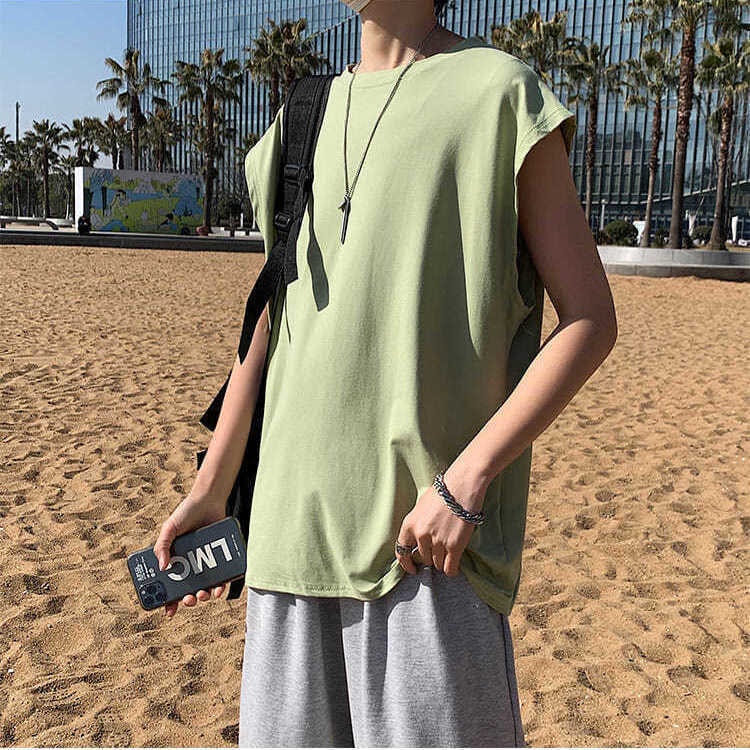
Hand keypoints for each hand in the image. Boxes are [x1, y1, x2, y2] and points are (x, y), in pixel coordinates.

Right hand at [153, 493, 227, 617]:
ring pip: (205, 588)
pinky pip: (222, 578)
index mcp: (175, 561)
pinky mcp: (222, 559)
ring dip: (203, 596)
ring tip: (202, 595)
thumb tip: (163, 569)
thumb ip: (162, 546)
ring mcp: (206, 563)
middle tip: (188, 600)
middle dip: (187, 600)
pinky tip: (218, 589)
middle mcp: (191, 565)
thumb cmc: (186, 513)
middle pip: (188, 590)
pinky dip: (220, 587)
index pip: (170, 586)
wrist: (209, 500)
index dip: (168, 601)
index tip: (168, 611)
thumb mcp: (169, 529)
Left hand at [395, 466, 486, 576]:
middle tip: (441, 547)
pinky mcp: (454, 546)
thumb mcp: (421, 506)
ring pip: (437, 564)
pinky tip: (454, 564)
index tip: (413, 569)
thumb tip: (418, 541)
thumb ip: (417, 525)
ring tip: (450, 548)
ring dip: (443, 560)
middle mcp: (421, 535)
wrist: (462, 485)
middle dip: (431, 556)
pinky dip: (452, 569)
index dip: (407, 563)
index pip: (401, 552)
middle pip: (424, 558)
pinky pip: (449, 568)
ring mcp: (437, 542)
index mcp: (409, 524)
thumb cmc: (443, 492)